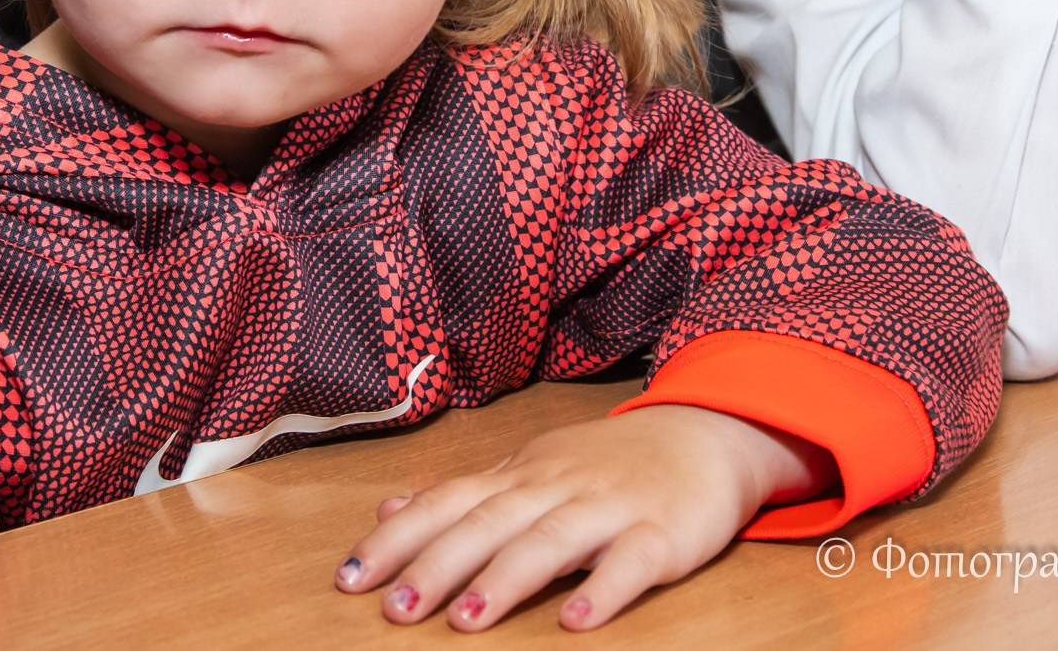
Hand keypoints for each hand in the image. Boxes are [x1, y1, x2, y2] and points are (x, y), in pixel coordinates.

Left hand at [335, 404, 832, 631]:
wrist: (708, 434)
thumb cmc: (610, 464)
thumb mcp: (531, 468)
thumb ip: (465, 494)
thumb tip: (389, 509)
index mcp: (523, 474)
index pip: (450, 501)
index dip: (399, 538)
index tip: (349, 578)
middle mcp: (559, 486)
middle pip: (492, 521)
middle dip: (440, 563)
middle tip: (395, 608)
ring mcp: (612, 507)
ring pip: (553, 539)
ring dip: (507, 578)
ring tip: (467, 620)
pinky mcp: (663, 533)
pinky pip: (632, 561)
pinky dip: (604, 590)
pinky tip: (577, 622)